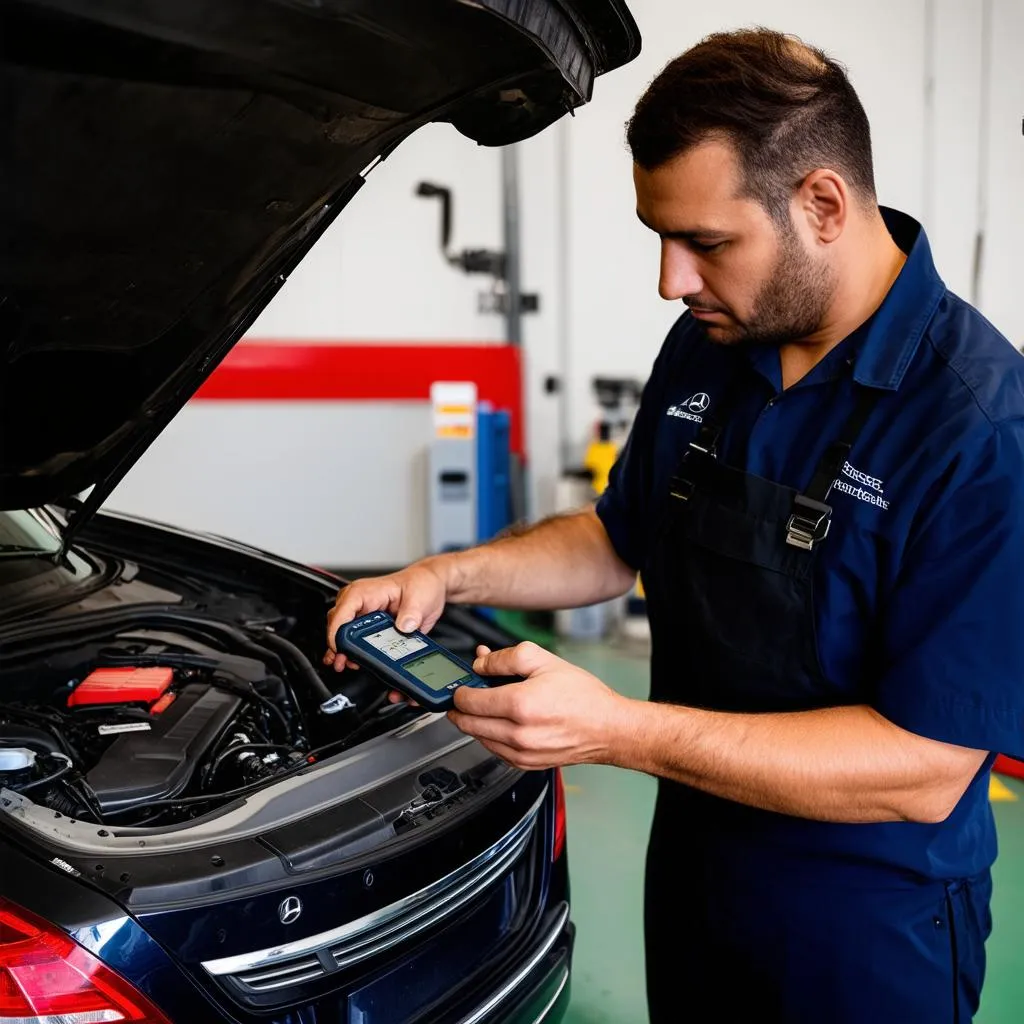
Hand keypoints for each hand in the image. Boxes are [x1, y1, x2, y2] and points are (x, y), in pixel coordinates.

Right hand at [323, 560, 449, 672]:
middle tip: (342, 662)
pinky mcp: (370, 624)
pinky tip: (355, 660)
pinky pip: (355, 637)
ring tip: (346, 664)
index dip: (336, 632)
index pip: (341, 612)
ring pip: (342, 632)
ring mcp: (364, 614)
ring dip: (343, 650)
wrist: (431, 585)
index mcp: (365, 592)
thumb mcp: (418, 598)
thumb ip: (411, 613)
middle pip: (337, 624)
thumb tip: (404, 626)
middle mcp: (360, 602)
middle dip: (337, 645)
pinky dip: (353, 650)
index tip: (339, 648)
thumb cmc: (421, 584)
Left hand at [447, 642, 631, 769]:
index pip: (468, 700)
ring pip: (478, 738)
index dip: (459, 690)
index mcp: (520, 705)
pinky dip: (490, 736)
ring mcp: (521, 753)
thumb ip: (506, 658)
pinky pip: (494, 750)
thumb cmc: (583, 697)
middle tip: (463, 695)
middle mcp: (517, 734)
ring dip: (474, 722)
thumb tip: (481, 663)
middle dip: (460, 707)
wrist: (608, 728)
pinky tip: (499, 721)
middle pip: (467, 723)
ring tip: (485, 705)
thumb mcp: (544, 660)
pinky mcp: (526, 764)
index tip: (461, 684)